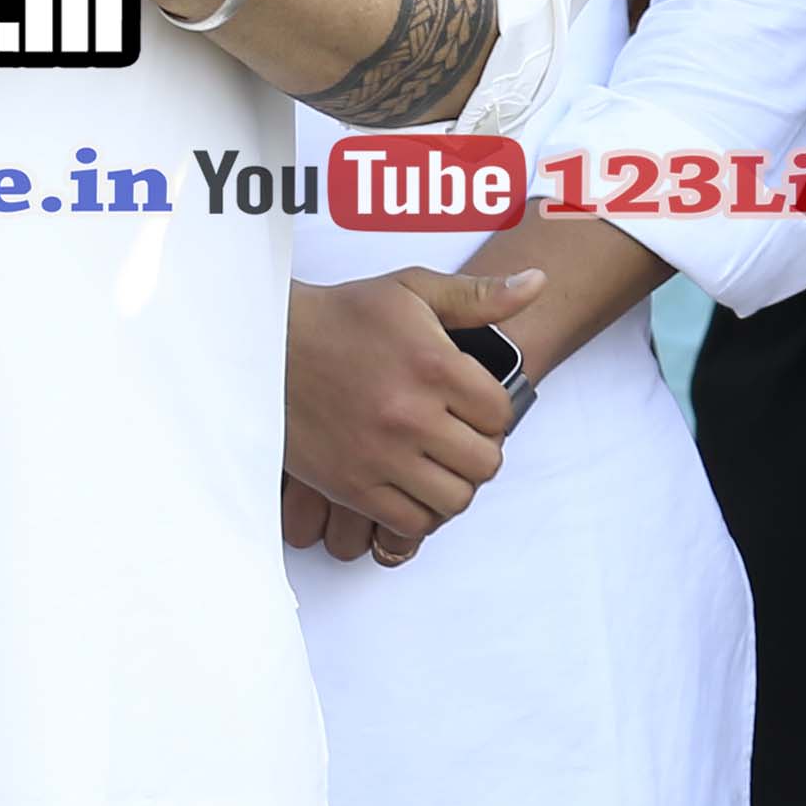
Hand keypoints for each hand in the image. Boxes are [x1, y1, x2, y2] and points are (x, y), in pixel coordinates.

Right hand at [280, 263, 544, 560]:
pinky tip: (410, 485)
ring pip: (454, 499)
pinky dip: (419, 512)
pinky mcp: (349, 485)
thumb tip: (539, 282)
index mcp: (434, 366)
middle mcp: (410, 415)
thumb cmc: (343, 316)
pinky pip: (409, 523)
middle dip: (480, 450)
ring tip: (437, 462)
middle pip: (486, 462)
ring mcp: (379, 455)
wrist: (267, 347)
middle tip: (459, 437)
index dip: (493, 411)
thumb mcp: (413, 291)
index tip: (472, 405)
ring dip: (454, 484)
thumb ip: (480, 295)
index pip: (502, 413)